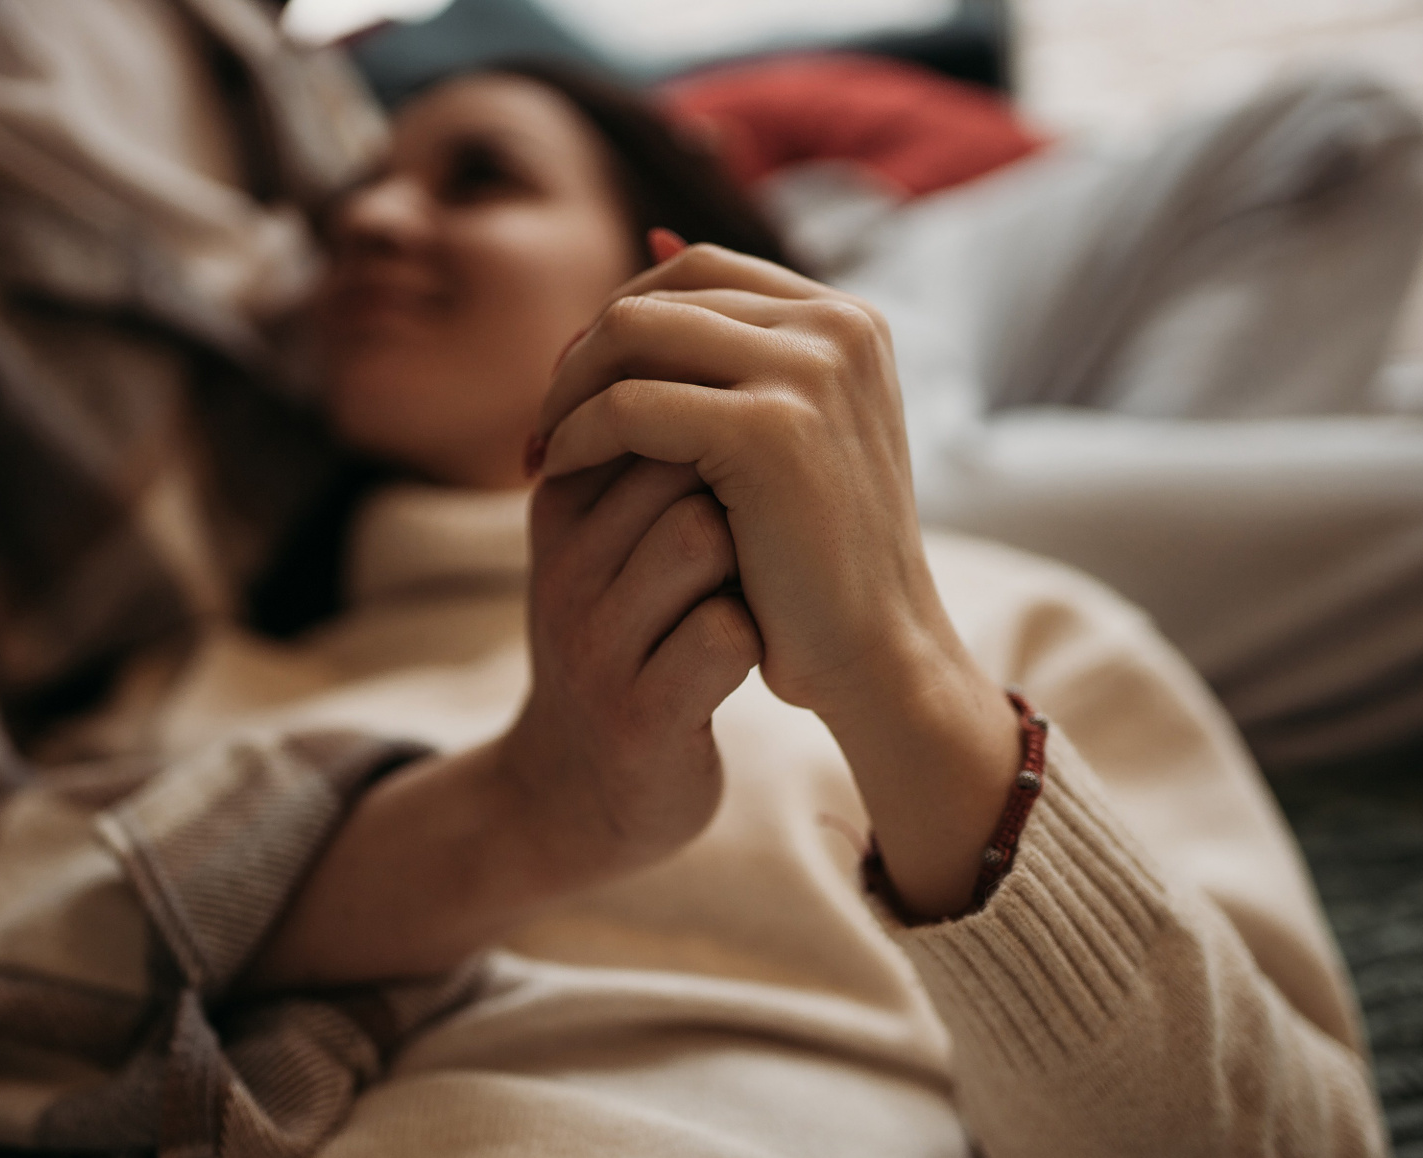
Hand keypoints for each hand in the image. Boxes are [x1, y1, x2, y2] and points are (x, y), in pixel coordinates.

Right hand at [247, 459, 760, 986]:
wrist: (578, 793)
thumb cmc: (622, 645)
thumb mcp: (606, 546)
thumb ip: (646, 463)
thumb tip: (728, 356)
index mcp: (557, 511)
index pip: (643, 412)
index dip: (718, 435)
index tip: (746, 479)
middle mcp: (563, 570)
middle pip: (677, 464)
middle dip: (740, 487)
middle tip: (765, 536)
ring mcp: (594, 646)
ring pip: (700, 535)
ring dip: (753, 555)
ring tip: (757, 588)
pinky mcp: (640, 716)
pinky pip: (725, 633)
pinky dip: (760, 631)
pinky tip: (757, 650)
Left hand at [535, 245, 1022, 917]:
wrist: (876, 655)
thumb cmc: (818, 559)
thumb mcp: (784, 427)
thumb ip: (731, 348)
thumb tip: (653, 235)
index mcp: (848, 319)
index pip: (699, 271)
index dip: (622, 318)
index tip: (576, 383)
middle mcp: (839, 327)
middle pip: (661, 295)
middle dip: (587, 353)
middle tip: (546, 420)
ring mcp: (811, 372)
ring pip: (634, 335)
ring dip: (570, 390)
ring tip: (546, 446)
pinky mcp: (771, 430)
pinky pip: (630, 406)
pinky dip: (579, 434)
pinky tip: (559, 473)